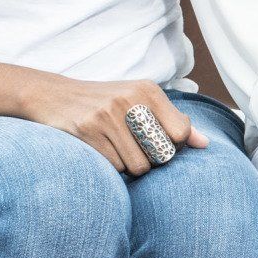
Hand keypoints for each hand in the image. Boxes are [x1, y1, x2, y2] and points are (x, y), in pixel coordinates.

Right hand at [20, 77, 208, 173]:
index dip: (173, 147)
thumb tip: (204, 144)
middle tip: (135, 149)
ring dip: (130, 166)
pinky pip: (114, 167)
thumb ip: (173, 121)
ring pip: (138, 166)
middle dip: (151, 160)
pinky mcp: (87, 131)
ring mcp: (107, 115)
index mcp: (147, 90)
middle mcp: (129, 100)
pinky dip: (112, 167)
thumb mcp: (140, 102)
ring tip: (117, 149)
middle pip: (160, 154)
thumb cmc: (106, 102)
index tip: (159, 144)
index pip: (180, 133)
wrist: (52, 96)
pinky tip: (101, 151)